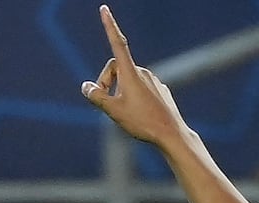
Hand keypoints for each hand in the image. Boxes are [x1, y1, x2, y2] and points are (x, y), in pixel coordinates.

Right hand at [81, 5, 187, 146]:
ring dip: (120, 91)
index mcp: (131, 73)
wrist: (172, 134)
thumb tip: (86, 86)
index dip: (109, 26)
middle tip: (106, 102)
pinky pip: (141, 89)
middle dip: (107, 82)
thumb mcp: (113, 110)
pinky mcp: (161, 90)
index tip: (104, 9)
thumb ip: (96, 96)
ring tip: (125, 112)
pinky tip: (140, 114)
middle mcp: (143, 72)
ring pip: (128, 80)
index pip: (117, 43)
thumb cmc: (142, 122)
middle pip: (116, 69)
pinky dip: (134, 98)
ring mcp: (154, 81)